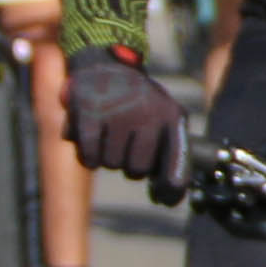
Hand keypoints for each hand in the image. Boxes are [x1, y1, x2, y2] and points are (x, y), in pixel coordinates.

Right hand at [61, 46, 186, 190]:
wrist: (106, 67)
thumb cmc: (138, 105)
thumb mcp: (164, 119)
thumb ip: (170, 156)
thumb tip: (166, 199)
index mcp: (172, 118)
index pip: (178, 161)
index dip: (172, 186)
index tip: (165, 197)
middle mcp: (149, 115)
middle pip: (137, 170)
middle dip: (129, 165)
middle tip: (126, 145)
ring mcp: (118, 113)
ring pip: (111, 165)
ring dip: (107, 157)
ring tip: (110, 133)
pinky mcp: (89, 113)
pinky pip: (88, 156)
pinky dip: (87, 155)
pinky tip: (92, 138)